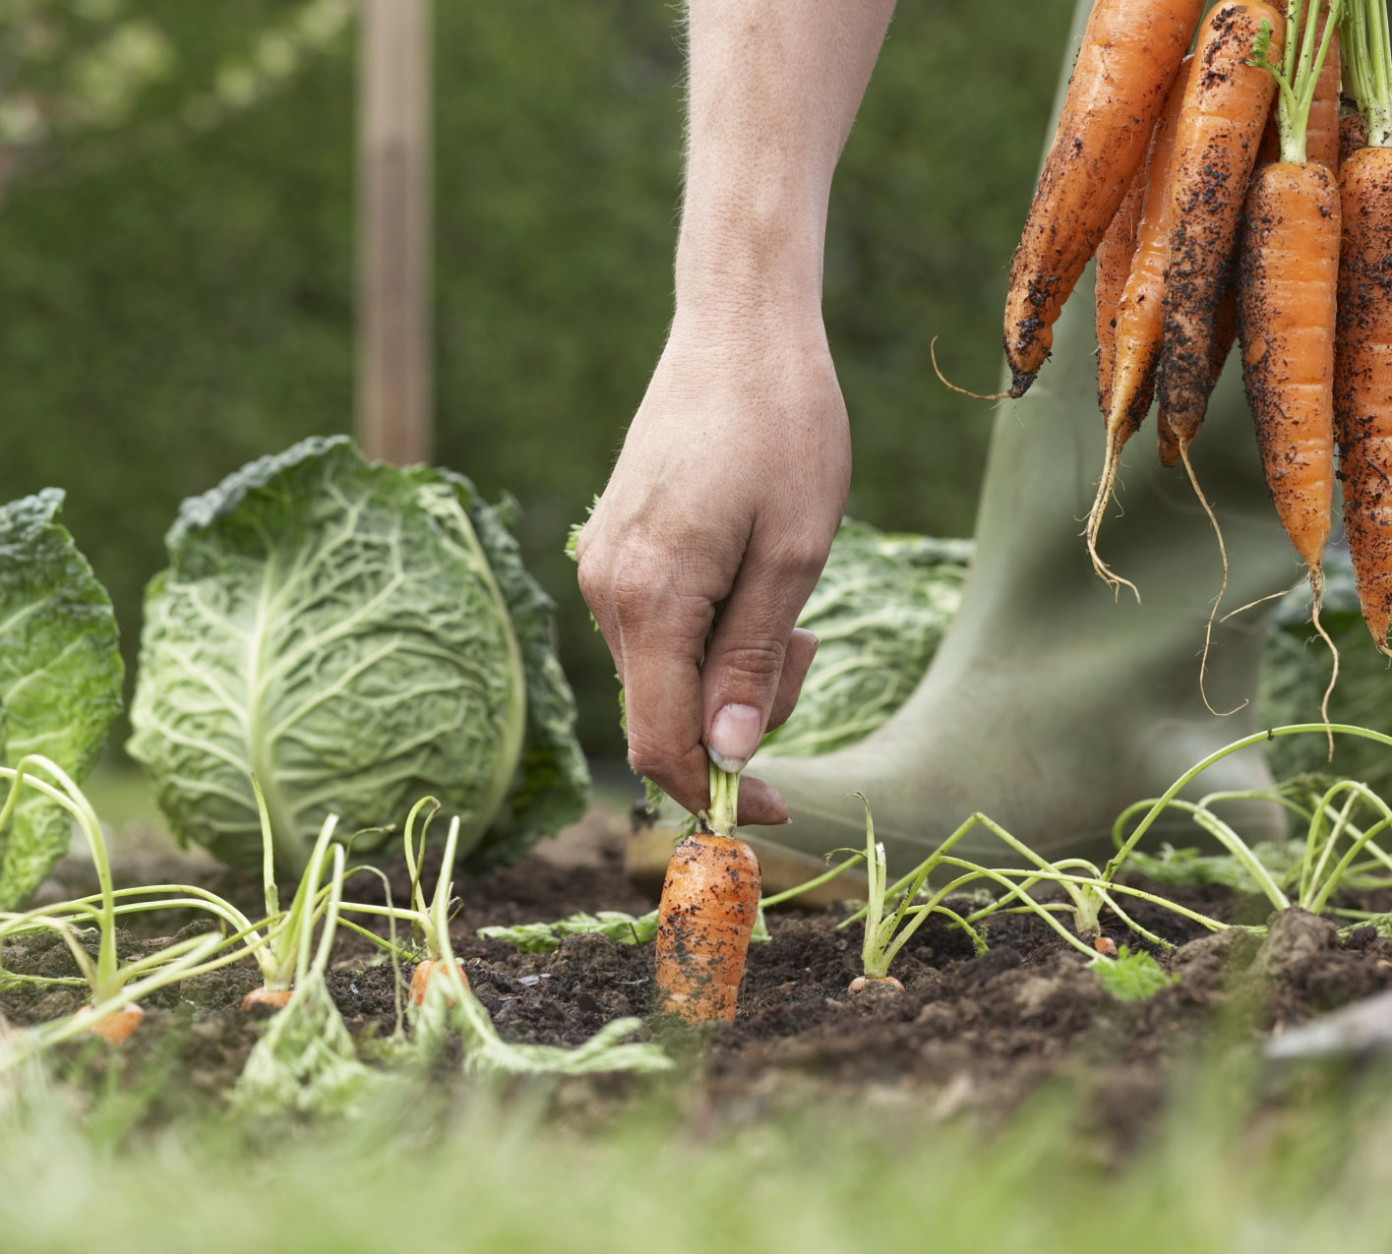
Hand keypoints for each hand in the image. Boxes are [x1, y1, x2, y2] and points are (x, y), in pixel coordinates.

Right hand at [576, 305, 849, 822]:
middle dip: (743, 711)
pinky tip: (751, 576)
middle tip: (809, 641)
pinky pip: (658, 628)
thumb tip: (727, 758)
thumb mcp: (793, 556)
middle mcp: (606, 592)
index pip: (660, 744)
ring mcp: (604, 567)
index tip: (777, 809)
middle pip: (665, 712)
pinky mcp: (616, 547)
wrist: (738, 327)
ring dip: (732, 665)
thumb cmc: (782, 430)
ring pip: (664, 671)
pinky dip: (710, 630)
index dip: (716, 792)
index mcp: (648, 600)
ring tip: (790, 596)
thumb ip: (751, 662)